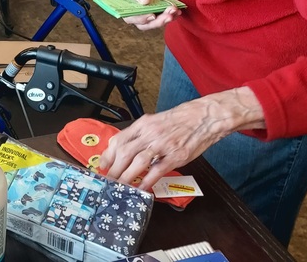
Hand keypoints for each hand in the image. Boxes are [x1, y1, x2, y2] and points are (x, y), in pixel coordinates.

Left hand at [99, 88, 264, 190]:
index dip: (108, 155)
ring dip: (127, 177)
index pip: (118, 140)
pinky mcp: (176, 156)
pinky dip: (147, 180)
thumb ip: (139, 134)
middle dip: (114, 170)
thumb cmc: (179, 120)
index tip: (102, 167)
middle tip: (109, 181)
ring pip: (138, 162)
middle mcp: (150, 134)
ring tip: (121, 186)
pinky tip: (142, 188)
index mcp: (143, 124)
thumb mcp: (154, 121)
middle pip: (125, 153)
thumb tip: (123, 149)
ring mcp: (163, 145)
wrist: (204, 117)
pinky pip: (157, 170)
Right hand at [120, 0, 180, 30]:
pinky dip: (171, 15)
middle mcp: (136, 12)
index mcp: (125, 7)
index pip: (131, 18)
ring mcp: (148, 12)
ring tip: (174, 10)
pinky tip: (177, 11)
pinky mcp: (158, 10)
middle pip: (145, 23)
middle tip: (168, 15)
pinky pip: (164, 16)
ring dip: (166, 18)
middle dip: (158, 21)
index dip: (141, 19)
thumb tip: (144, 2)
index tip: (152, 15)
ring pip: (156, 21)